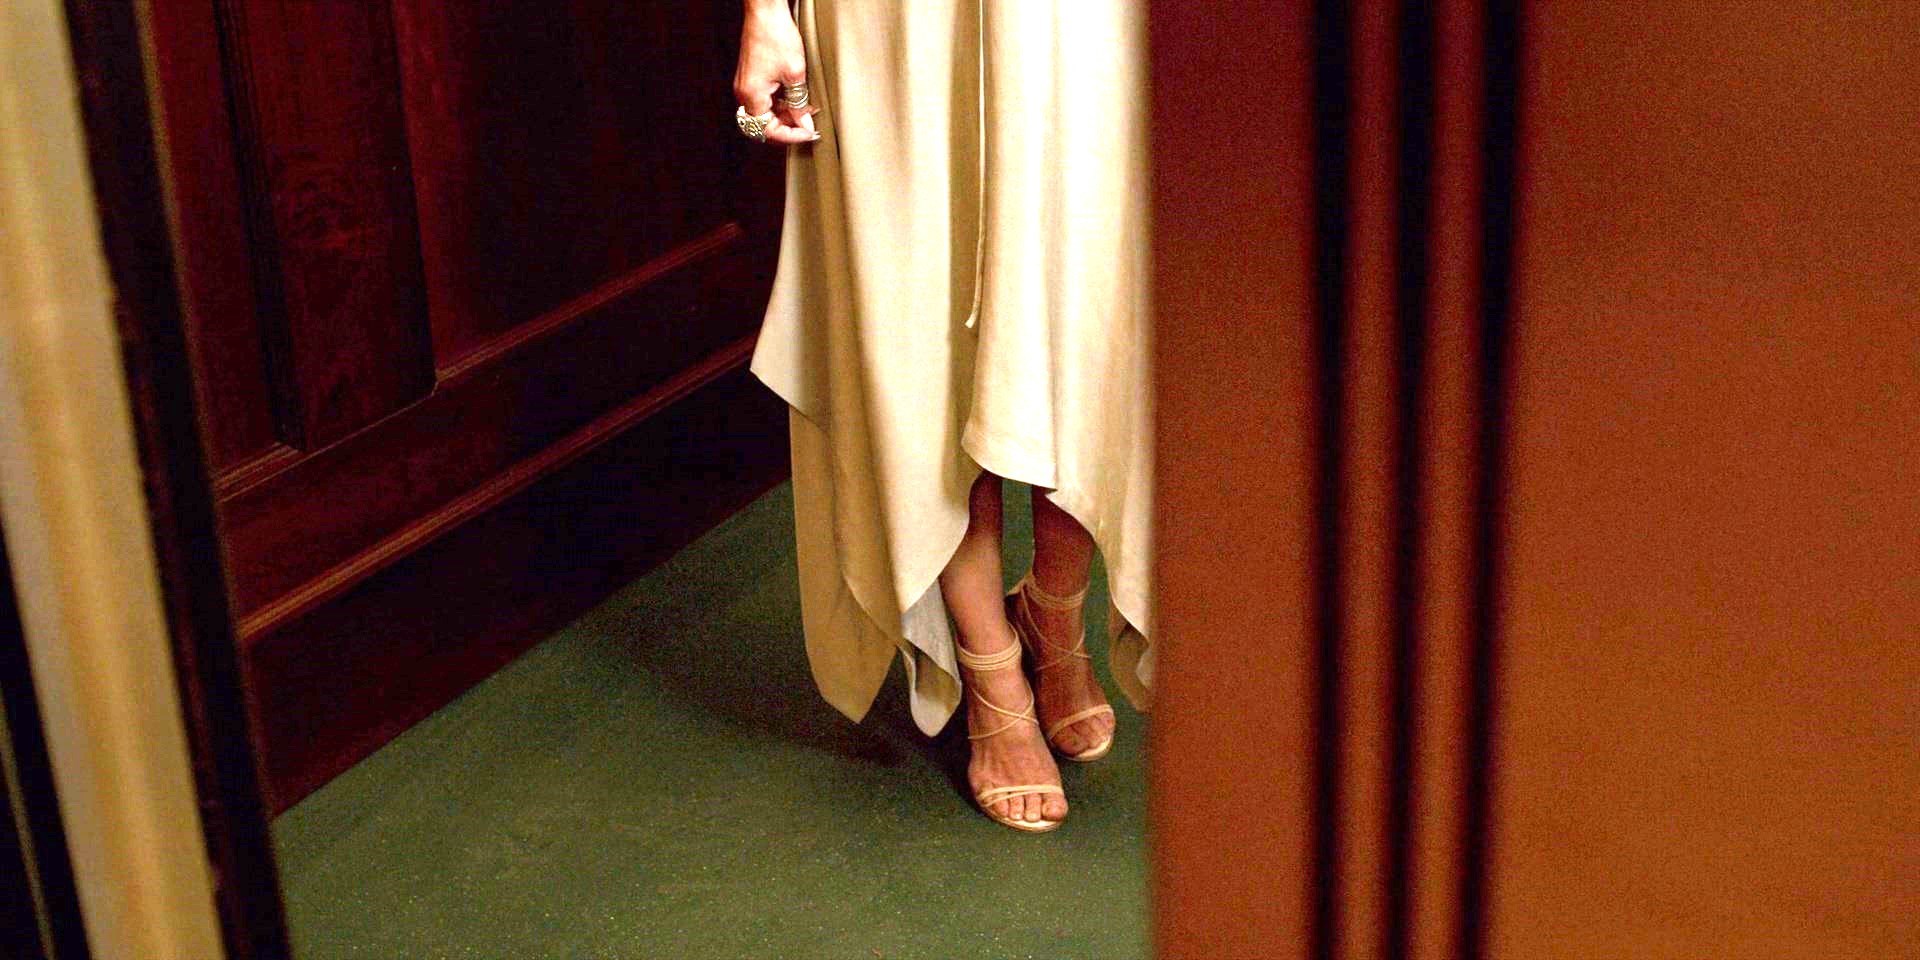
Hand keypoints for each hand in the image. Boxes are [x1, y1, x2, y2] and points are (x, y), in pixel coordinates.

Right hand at [734, 0, 818, 144]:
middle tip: (810, 126)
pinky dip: (781, 103)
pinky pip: (765, 100)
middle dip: (789, 127)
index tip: (809, 133)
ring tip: (808, 110)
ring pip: (766, 113)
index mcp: (752, 95)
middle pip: (765, 125)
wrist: (765, 11)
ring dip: (787, 115)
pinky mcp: (751, 77)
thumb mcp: (795, 74)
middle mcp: (744, 93)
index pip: (769, 130)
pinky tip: (797, 99)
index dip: (791, 135)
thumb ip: (799, 103)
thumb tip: (804, 124)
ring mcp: (746, 85)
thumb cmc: (776, 36)